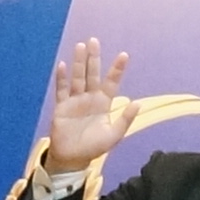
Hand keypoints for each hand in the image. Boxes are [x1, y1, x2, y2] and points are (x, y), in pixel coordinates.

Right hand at [39, 40, 132, 171]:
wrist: (72, 159)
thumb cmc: (94, 147)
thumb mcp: (113, 135)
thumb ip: (125, 120)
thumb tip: (138, 102)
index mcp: (103, 103)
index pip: (111, 82)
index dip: (117, 69)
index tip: (124, 55)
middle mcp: (89, 98)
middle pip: (92, 74)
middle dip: (93, 58)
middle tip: (94, 40)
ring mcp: (75, 101)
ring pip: (77, 78)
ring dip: (78, 63)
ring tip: (80, 46)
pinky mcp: (61, 106)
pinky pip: (61, 90)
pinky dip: (61, 78)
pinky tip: (62, 65)